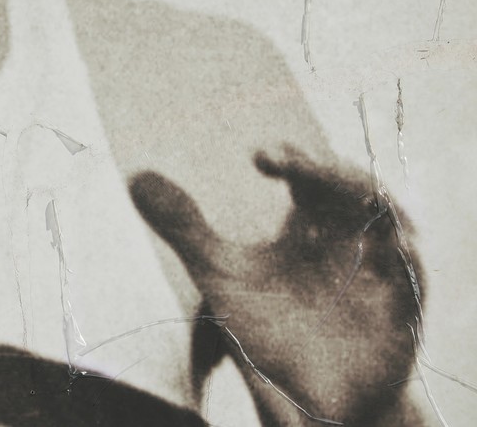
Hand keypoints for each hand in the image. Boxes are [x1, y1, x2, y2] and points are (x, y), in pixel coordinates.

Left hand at [129, 146, 419, 424]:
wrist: (309, 396)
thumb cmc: (270, 327)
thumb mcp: (221, 275)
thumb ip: (185, 227)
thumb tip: (136, 177)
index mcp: (313, 220)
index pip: (311, 173)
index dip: (294, 158)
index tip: (262, 155)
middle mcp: (351, 238)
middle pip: (355, 186)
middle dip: (326, 170)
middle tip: (288, 162)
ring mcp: (381, 273)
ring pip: (392, 222)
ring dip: (368, 201)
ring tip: (335, 189)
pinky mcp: (403, 314)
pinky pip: (412, 280)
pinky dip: (402, 260)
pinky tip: (387, 244)